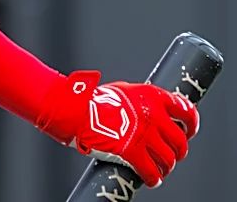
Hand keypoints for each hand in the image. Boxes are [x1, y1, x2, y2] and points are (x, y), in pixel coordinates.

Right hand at [37, 70, 198, 187]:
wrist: (77, 111)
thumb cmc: (95, 99)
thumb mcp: (124, 90)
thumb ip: (143, 99)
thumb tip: (152, 109)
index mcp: (152, 96)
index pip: (186, 111)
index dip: (191, 124)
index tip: (188, 130)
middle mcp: (153, 116)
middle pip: (180, 141)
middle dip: (177, 151)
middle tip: (171, 154)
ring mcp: (145, 136)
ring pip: (168, 160)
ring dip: (165, 167)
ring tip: (158, 169)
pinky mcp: (133, 154)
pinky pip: (152, 173)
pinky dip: (154, 178)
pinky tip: (151, 178)